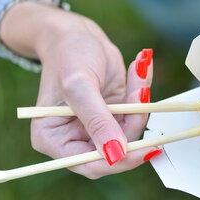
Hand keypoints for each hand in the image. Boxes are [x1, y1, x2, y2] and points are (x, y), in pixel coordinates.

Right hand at [2, 2, 159, 178]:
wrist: (77, 34)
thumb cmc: (68, 54)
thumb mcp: (79, 85)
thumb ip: (97, 120)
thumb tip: (116, 154)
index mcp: (53, 139)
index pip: (89, 165)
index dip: (118, 161)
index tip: (145, 148)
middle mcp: (73, 139)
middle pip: (115, 152)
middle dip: (133, 124)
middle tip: (141, 94)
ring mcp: (96, 129)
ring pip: (131, 133)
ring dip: (139, 104)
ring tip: (137, 72)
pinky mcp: (114, 116)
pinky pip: (136, 115)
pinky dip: (141, 95)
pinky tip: (137, 71)